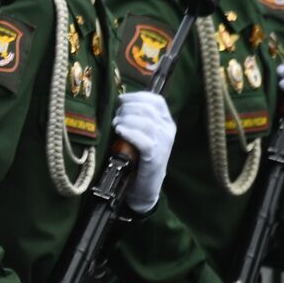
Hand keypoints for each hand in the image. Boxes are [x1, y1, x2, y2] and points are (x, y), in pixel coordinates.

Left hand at [113, 91, 175, 212]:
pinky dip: (130, 133)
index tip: (121, 100)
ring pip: (145, 122)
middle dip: (127, 109)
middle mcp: (168, 131)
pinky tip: (120, 131)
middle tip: (116, 117)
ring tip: (116, 125)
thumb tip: (119, 101)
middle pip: (147, 109)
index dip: (137, 97)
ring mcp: (163, 144)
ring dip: (126, 120)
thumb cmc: (138, 156)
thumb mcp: (141, 133)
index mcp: (166, 122)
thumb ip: (136, 117)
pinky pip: (144, 140)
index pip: (156, 100)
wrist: (145, 186)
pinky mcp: (154, 157)